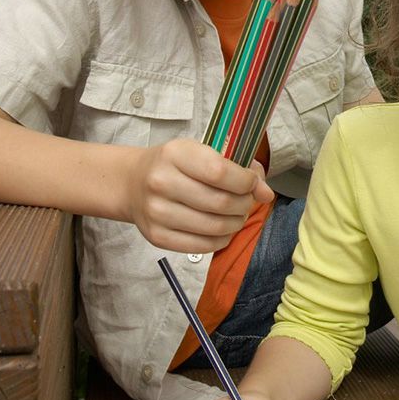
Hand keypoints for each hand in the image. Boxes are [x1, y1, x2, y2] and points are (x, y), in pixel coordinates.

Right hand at [125, 138, 273, 251]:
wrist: (132, 183)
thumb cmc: (176, 166)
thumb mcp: (202, 153)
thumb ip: (238, 169)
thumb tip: (266, 193)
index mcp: (175, 154)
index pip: (220, 172)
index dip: (246, 181)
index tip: (252, 183)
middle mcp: (161, 182)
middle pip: (220, 203)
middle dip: (244, 204)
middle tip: (246, 201)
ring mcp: (157, 212)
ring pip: (215, 227)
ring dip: (236, 223)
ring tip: (236, 215)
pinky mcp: (157, 236)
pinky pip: (203, 245)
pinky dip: (222, 239)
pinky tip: (222, 229)